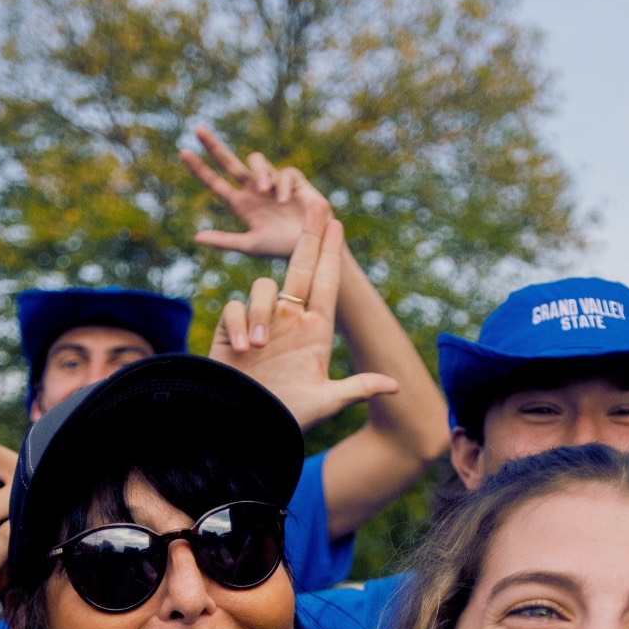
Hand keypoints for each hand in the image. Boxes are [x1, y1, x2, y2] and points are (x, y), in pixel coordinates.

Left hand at [180, 125, 330, 261]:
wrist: (312, 248)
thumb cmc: (281, 249)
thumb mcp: (250, 245)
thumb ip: (224, 240)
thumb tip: (196, 237)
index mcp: (241, 204)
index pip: (215, 183)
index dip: (199, 169)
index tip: (183, 152)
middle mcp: (254, 190)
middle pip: (229, 162)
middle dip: (214, 146)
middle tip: (198, 129)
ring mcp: (272, 183)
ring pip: (256, 160)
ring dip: (258, 172)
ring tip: (264, 190)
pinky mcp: (292, 180)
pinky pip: (282, 172)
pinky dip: (281, 185)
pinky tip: (283, 201)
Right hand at [208, 202, 397, 431]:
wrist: (243, 425)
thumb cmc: (286, 416)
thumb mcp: (325, 402)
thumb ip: (356, 390)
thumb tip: (394, 386)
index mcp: (315, 331)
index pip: (326, 284)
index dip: (331, 254)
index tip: (337, 224)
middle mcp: (290, 320)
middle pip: (300, 267)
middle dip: (309, 236)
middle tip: (317, 203)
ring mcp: (262, 322)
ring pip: (264, 288)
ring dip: (263, 311)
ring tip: (262, 346)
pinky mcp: (233, 328)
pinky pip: (236, 308)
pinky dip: (241, 326)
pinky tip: (244, 351)